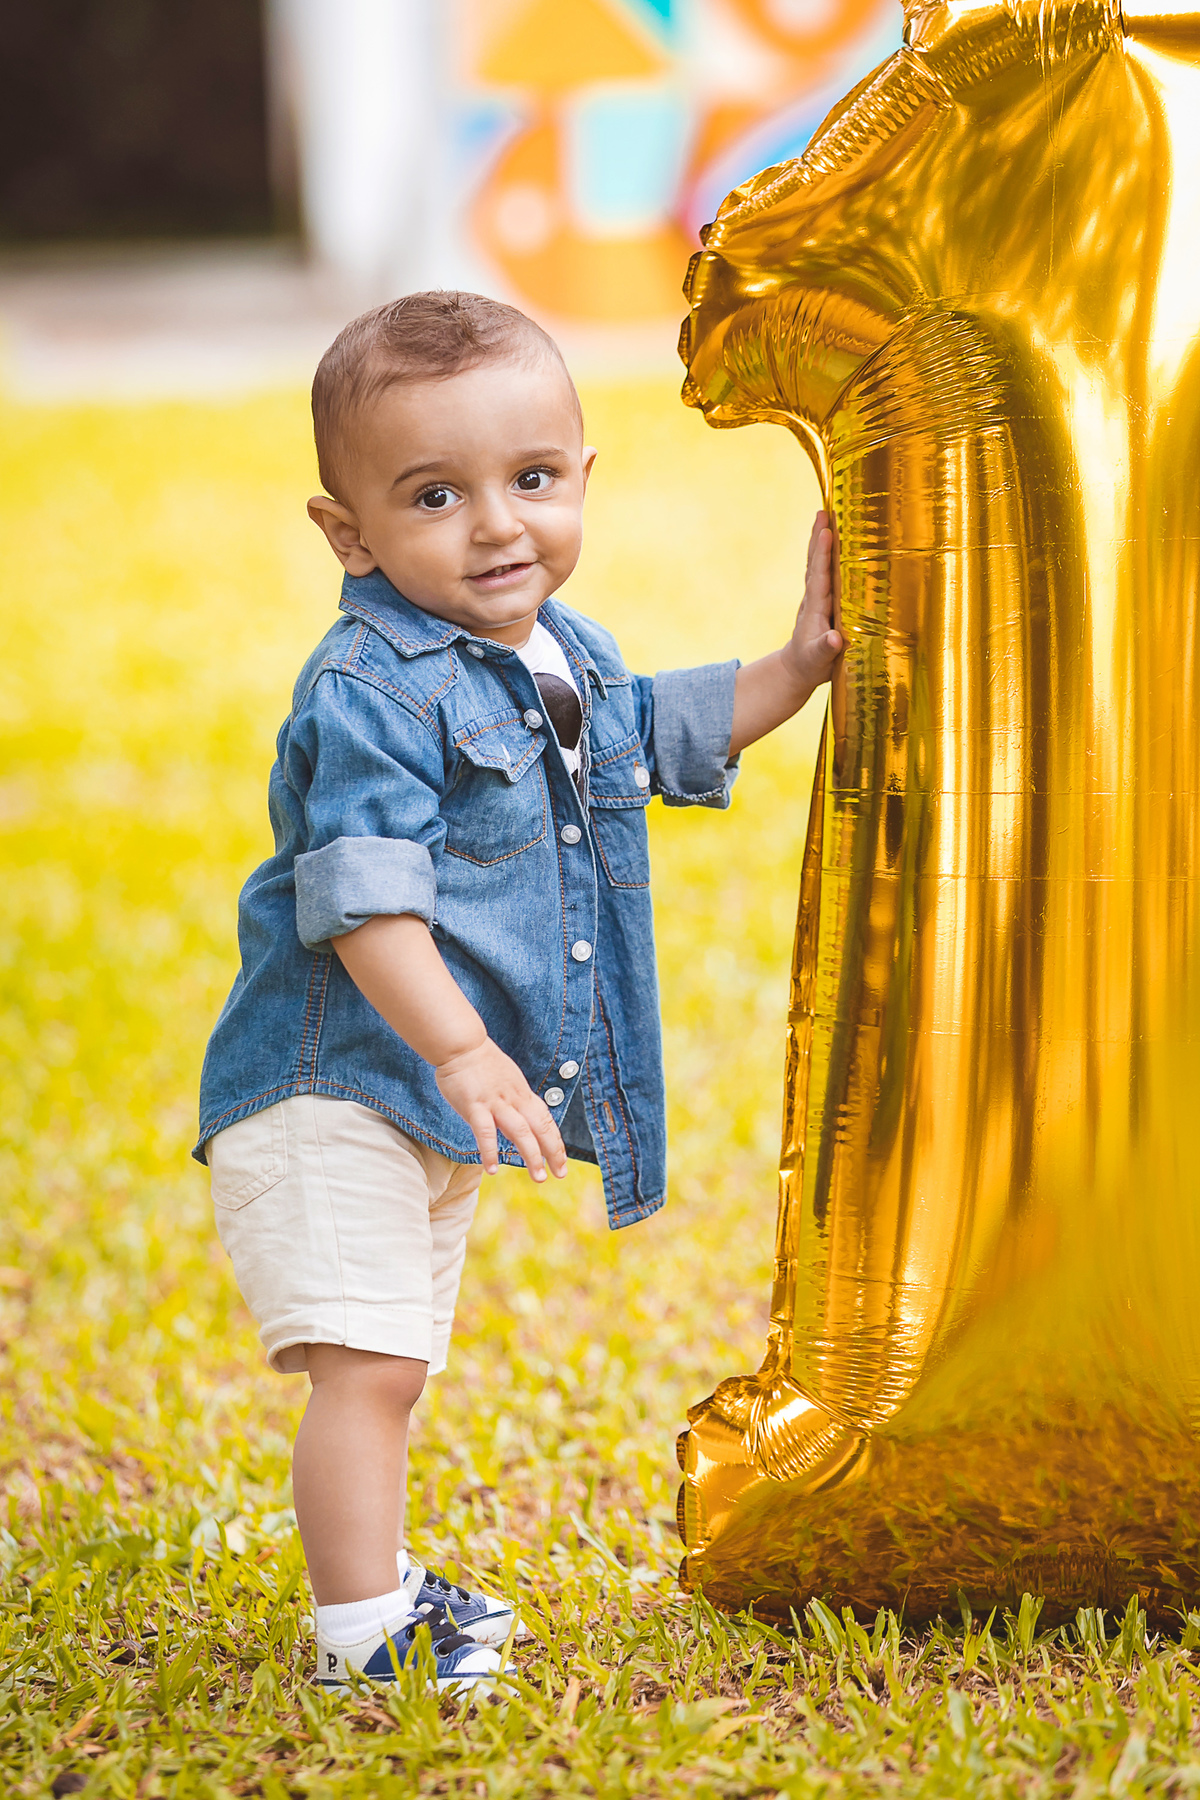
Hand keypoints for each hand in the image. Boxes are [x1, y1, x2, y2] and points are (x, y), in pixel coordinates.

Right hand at [435, 1037, 567, 1181]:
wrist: (461, 1045)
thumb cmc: (480, 1062)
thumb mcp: (506, 1080)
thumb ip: (514, 1100)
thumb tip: (520, 1120)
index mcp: (522, 1093)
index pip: (545, 1120)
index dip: (555, 1141)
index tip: (562, 1160)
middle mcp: (514, 1099)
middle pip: (540, 1127)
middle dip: (553, 1152)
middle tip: (560, 1174)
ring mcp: (495, 1102)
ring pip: (520, 1131)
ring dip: (531, 1155)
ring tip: (538, 1176)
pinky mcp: (475, 1105)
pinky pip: (485, 1132)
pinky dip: (490, 1151)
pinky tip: (492, 1169)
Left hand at [727, 510, 843, 754]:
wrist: (798, 668)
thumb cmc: (811, 665)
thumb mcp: (819, 660)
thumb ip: (825, 649)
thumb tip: (834, 639)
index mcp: (816, 608)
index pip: (820, 576)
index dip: (823, 554)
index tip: (826, 532)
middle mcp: (814, 597)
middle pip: (816, 562)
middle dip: (819, 537)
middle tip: (824, 511)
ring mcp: (817, 597)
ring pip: (818, 563)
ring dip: (820, 540)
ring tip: (825, 515)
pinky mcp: (822, 599)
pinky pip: (824, 571)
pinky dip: (826, 553)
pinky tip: (832, 539)